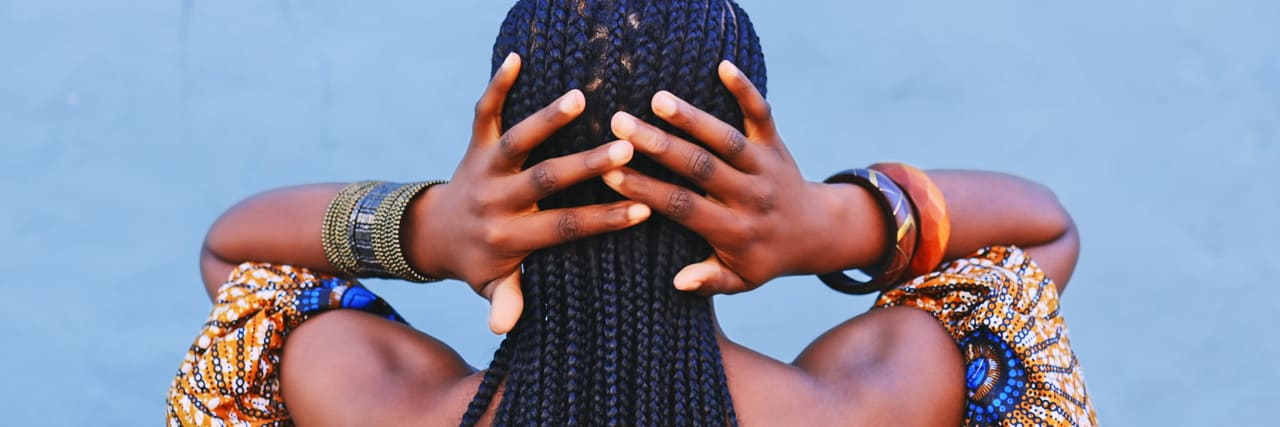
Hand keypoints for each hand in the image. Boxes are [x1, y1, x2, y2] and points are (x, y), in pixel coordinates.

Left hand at [418, 53, 650, 332]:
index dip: (601, 220)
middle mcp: (496, 200)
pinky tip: (516, 57)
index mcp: (508, 237)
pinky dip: (497, 84)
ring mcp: (484, 169)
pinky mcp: (475, 145)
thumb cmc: (478, 263)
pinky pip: (483, 111)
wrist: (433, 233)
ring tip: (579, 97)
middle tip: (624, 148)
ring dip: (544, 118)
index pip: (562, 228)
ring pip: (514, 141)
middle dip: (584, 165)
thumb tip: (503, 326)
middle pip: (543, 180)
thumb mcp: (492, 287)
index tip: (642, 209)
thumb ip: (505, 300)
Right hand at [603, 61, 849, 294]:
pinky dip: (746, 90)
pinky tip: (723, 66)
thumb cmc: (763, 257)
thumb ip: (711, 281)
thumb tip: (680, 282)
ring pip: (727, 139)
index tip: (612, 174)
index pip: (685, 208)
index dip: (649, 190)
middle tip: (621, 124)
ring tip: (657, 98)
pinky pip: (762, 114)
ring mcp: (765, 166)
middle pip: (702, 168)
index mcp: (735, 231)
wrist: (816, 232)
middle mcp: (751, 196)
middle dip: (660, 146)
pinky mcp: (775, 143)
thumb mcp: (741, 281)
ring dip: (693, 118)